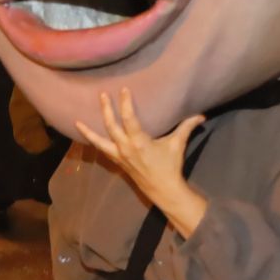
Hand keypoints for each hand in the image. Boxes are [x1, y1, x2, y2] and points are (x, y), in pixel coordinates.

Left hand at [75, 90, 204, 219]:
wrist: (163, 190)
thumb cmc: (170, 166)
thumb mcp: (178, 144)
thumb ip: (187, 127)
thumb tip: (201, 115)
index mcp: (139, 142)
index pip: (128, 118)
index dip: (125, 103)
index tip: (123, 90)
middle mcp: (125, 148)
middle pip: (111, 126)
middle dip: (106, 109)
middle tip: (101, 95)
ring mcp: (119, 156)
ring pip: (99, 141)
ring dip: (88, 131)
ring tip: (77, 121)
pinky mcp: (117, 162)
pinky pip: (102, 151)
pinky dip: (93, 143)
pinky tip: (86, 136)